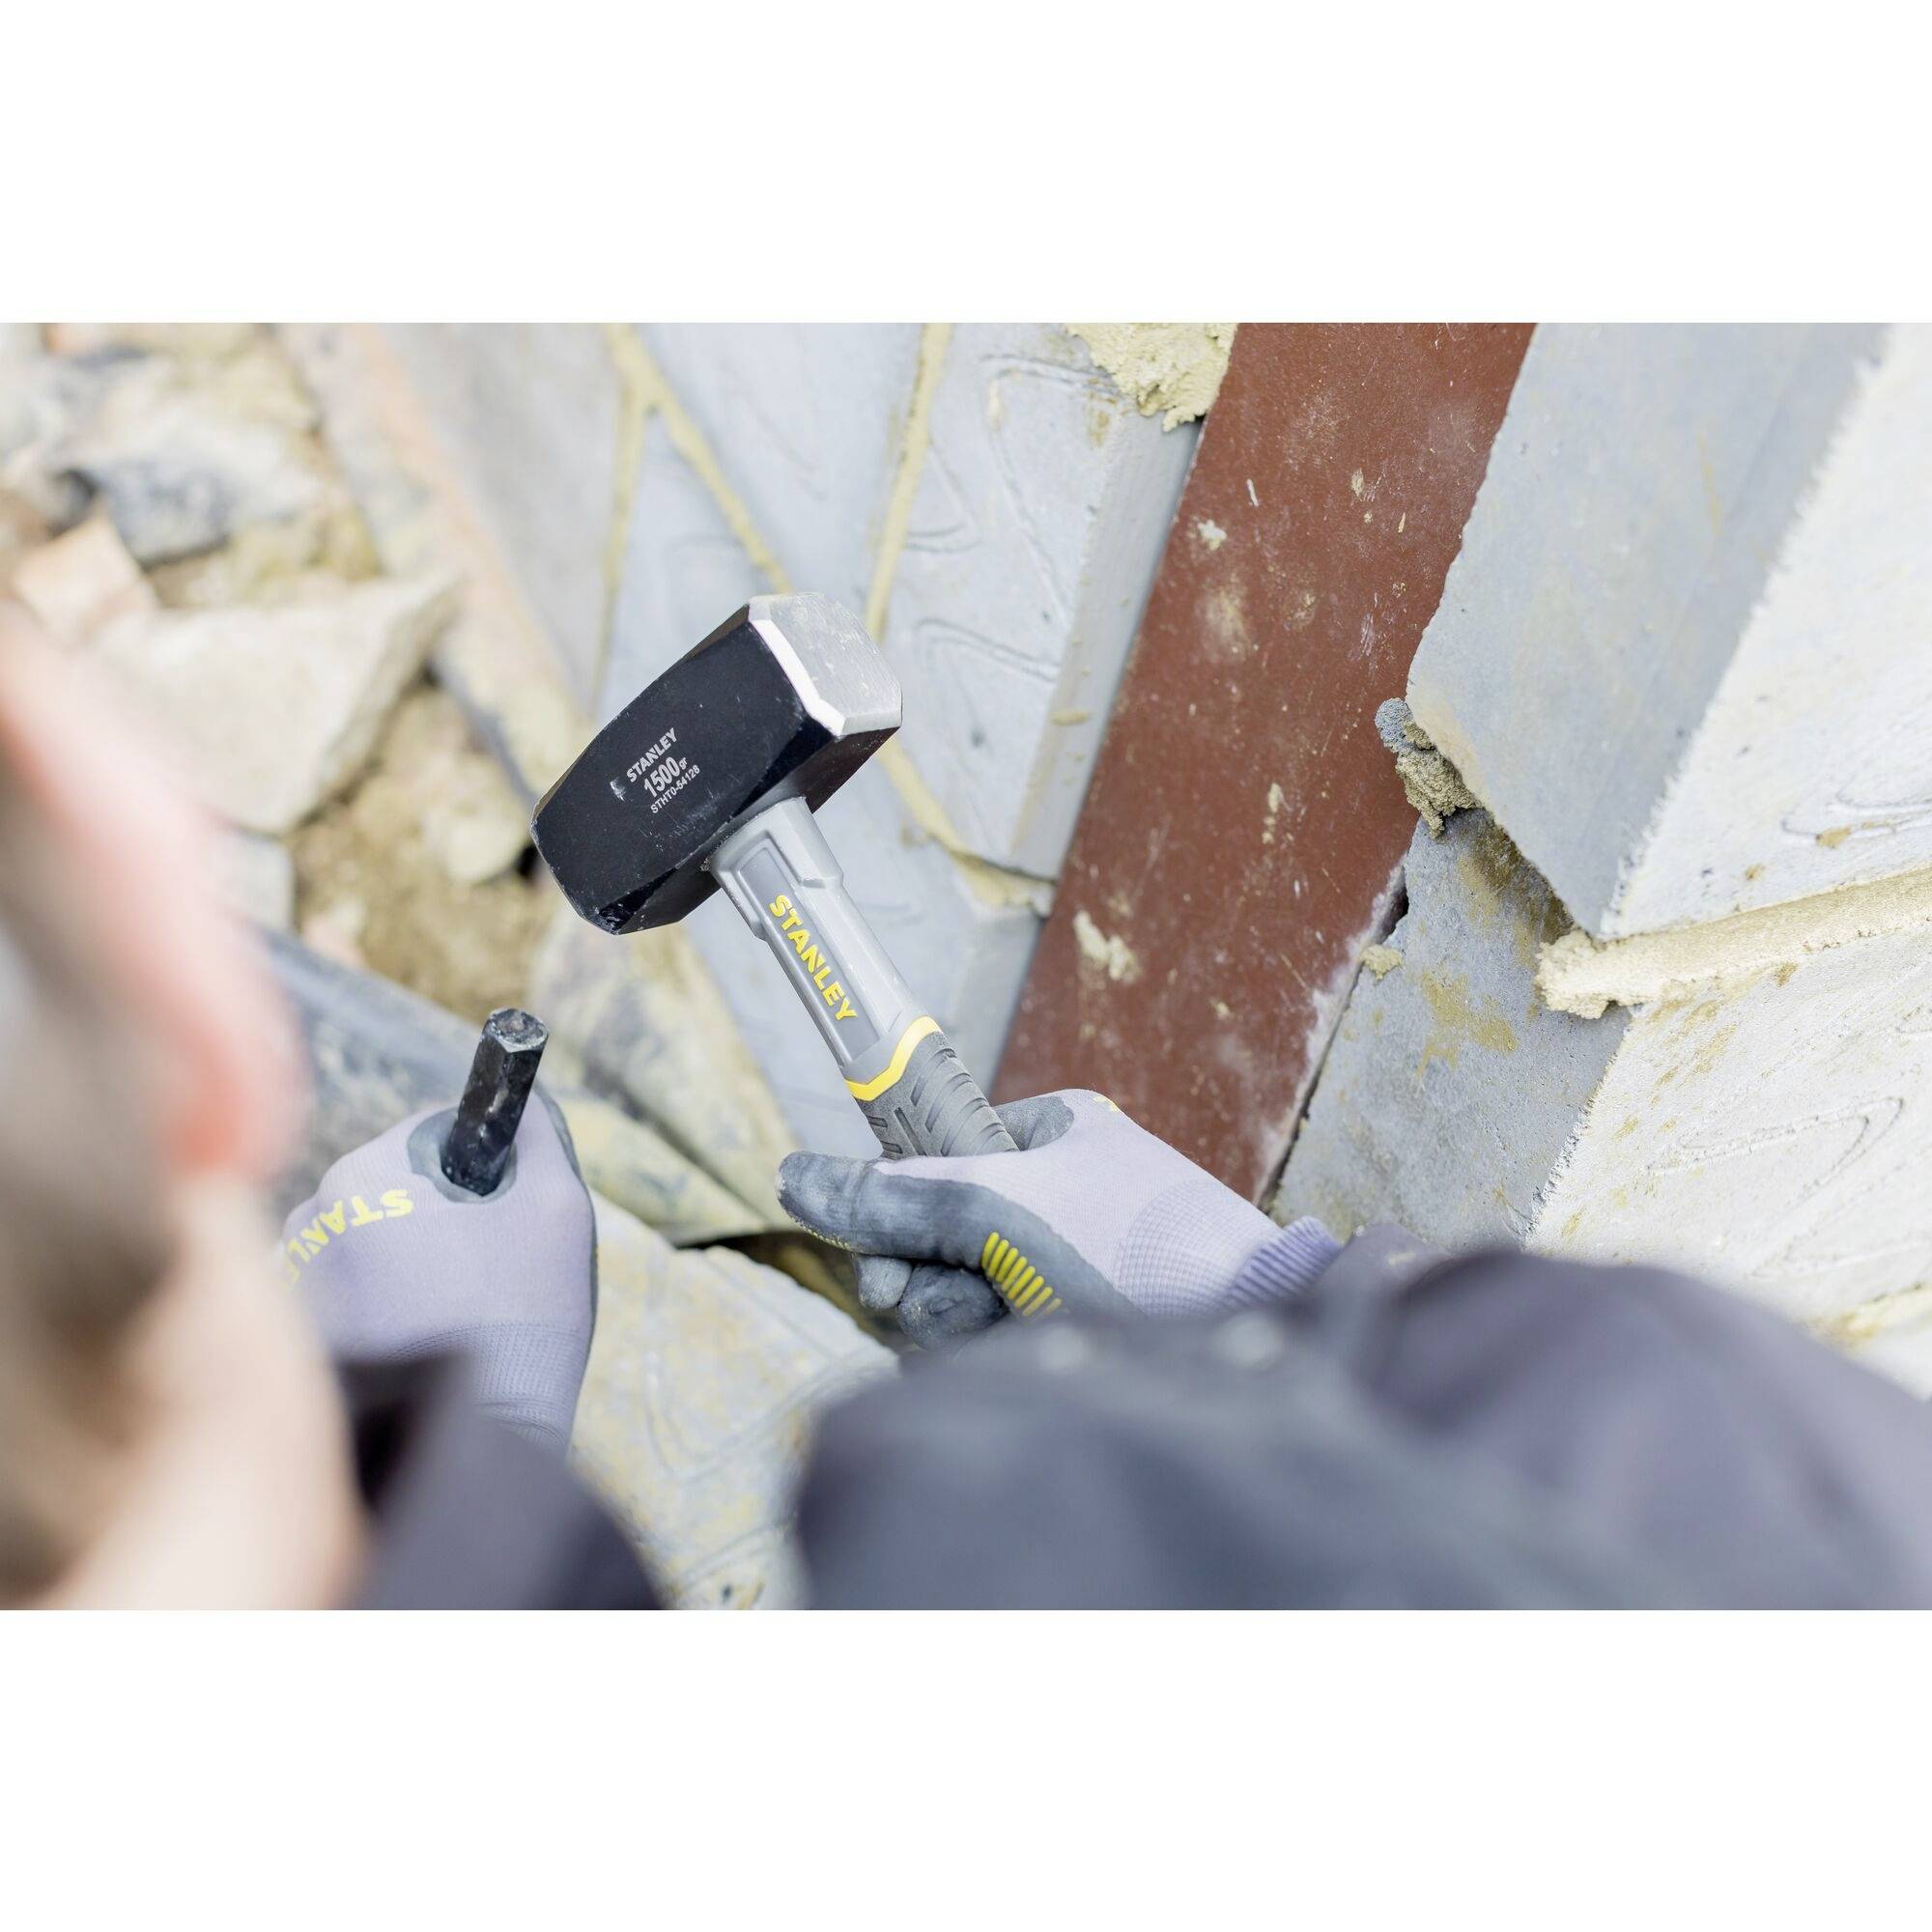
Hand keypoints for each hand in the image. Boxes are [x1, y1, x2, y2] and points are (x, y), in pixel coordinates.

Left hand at [281, 1092, 595, 1450]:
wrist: (487, 1437)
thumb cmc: (527, 1317)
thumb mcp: (557, 1206)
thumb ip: (534, 1131)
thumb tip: (518, 1096)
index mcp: (360, 1178)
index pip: (422, 1135)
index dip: (472, 1169)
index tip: (494, 1217)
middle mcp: (303, 1224)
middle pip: (381, 1188)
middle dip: (427, 1216)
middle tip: (475, 1273)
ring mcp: (286, 1288)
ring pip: (354, 1242)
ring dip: (392, 1263)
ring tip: (441, 1315)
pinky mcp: (285, 1343)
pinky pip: (331, 1295)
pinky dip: (365, 1309)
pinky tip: (406, 1342)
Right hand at [779, 1090, 1296, 1347]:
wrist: (1254, 1343)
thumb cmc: (1143, 1250)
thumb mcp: (1006, 1209)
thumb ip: (899, 1195)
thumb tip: (791, 1176)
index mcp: (1045, 1136)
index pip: (924, 1161)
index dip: (893, 1215)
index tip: (888, 1262)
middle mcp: (1051, 1196)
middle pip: (926, 1238)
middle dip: (925, 1282)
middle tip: (944, 1302)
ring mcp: (1061, 1267)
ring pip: (950, 1300)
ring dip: (957, 1325)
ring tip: (1008, 1330)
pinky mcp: (1071, 1334)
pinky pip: (985, 1345)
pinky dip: (988, 1359)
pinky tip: (1023, 1365)